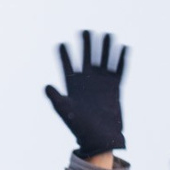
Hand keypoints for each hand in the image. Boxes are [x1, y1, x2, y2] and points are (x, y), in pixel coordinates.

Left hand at [43, 28, 126, 155]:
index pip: (68, 66)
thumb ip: (56, 98)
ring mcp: (102, 84)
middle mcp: (88, 82)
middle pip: (87, 58)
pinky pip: (119, 70)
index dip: (64, 55)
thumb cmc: (80, 127)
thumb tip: (46, 86)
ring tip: (107, 34)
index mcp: (73, 86)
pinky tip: (123, 47)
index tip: (60, 44)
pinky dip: (121, 59)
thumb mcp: (65, 111)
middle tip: (84, 30)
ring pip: (104, 60)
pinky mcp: (114, 88)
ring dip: (105, 48)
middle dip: (86, 45)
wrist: (100, 138)